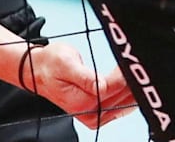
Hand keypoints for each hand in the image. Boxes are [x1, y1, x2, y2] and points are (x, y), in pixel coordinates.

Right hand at [21, 42, 138, 129]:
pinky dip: (127, 95)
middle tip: (137, 63)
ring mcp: (93, 115)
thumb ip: (85, 77)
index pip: (114, 89)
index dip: (125, 74)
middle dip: (132, 82)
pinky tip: (132, 85)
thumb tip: (102, 86)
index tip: (131, 59)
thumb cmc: (49, 64)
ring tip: (135, 70)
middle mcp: (89, 113)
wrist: (37, 71)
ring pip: (123, 104)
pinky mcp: (95, 112)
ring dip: (132, 90)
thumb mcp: (66, 63)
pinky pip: (118, 106)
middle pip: (122, 98)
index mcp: (82, 101)